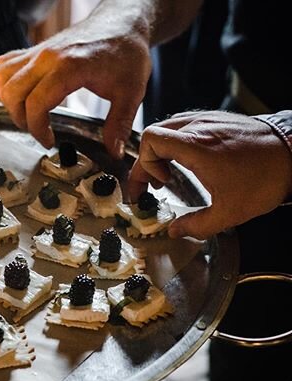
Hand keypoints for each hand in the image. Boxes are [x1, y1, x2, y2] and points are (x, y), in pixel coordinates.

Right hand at [0, 10, 150, 157]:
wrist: (123, 22)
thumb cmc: (126, 52)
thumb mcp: (131, 92)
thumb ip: (119, 124)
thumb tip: (113, 150)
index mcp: (69, 66)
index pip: (36, 103)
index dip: (37, 129)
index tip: (48, 141)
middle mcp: (48, 56)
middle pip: (13, 93)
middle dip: (21, 119)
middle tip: (38, 130)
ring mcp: (39, 50)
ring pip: (2, 77)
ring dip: (9, 101)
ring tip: (28, 114)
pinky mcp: (35, 49)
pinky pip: (5, 65)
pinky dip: (7, 82)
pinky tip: (23, 94)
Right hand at [129, 111, 291, 238]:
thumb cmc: (265, 177)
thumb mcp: (230, 212)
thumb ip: (196, 225)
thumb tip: (175, 231)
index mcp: (195, 146)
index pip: (150, 141)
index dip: (146, 165)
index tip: (159, 183)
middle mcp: (198, 127)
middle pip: (153, 135)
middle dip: (148, 162)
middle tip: (154, 184)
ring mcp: (208, 119)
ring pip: (167, 128)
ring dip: (161, 152)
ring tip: (169, 173)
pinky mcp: (217, 118)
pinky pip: (184, 126)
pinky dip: (176, 143)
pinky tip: (188, 161)